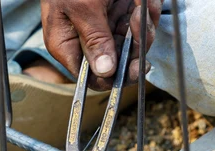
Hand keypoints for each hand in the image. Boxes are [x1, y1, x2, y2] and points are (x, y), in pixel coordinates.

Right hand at [41, 0, 162, 90]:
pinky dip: (147, 11)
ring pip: (134, 44)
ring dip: (144, 26)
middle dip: (135, 46)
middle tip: (140, 25)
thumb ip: (94, 39)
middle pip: (118, 63)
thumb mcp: (82, 6)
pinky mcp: (120, 11)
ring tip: (142, 4)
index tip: (134, 67)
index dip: (114, 78)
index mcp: (67, 44)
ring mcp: (105, 25)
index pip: (91, 78)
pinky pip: (141, 23)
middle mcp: (86, 39)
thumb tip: (104, 73)